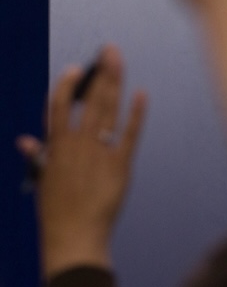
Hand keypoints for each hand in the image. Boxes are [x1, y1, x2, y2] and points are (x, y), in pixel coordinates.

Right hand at [18, 45, 146, 276]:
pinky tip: (141, 94)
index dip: (67, 85)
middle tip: (111, 50)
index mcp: (54, 146)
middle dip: (100, 72)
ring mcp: (98, 153)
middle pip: (89, 100)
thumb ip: (38, 155)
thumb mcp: (43, 179)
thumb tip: (24, 139)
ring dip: (115, 82)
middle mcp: (75, 144)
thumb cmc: (56, 211)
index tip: (75, 68)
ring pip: (107, 110)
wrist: (73, 236)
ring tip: (120, 61)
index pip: (58, 106)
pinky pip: (129, 134)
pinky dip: (135, 114)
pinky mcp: (119, 165)